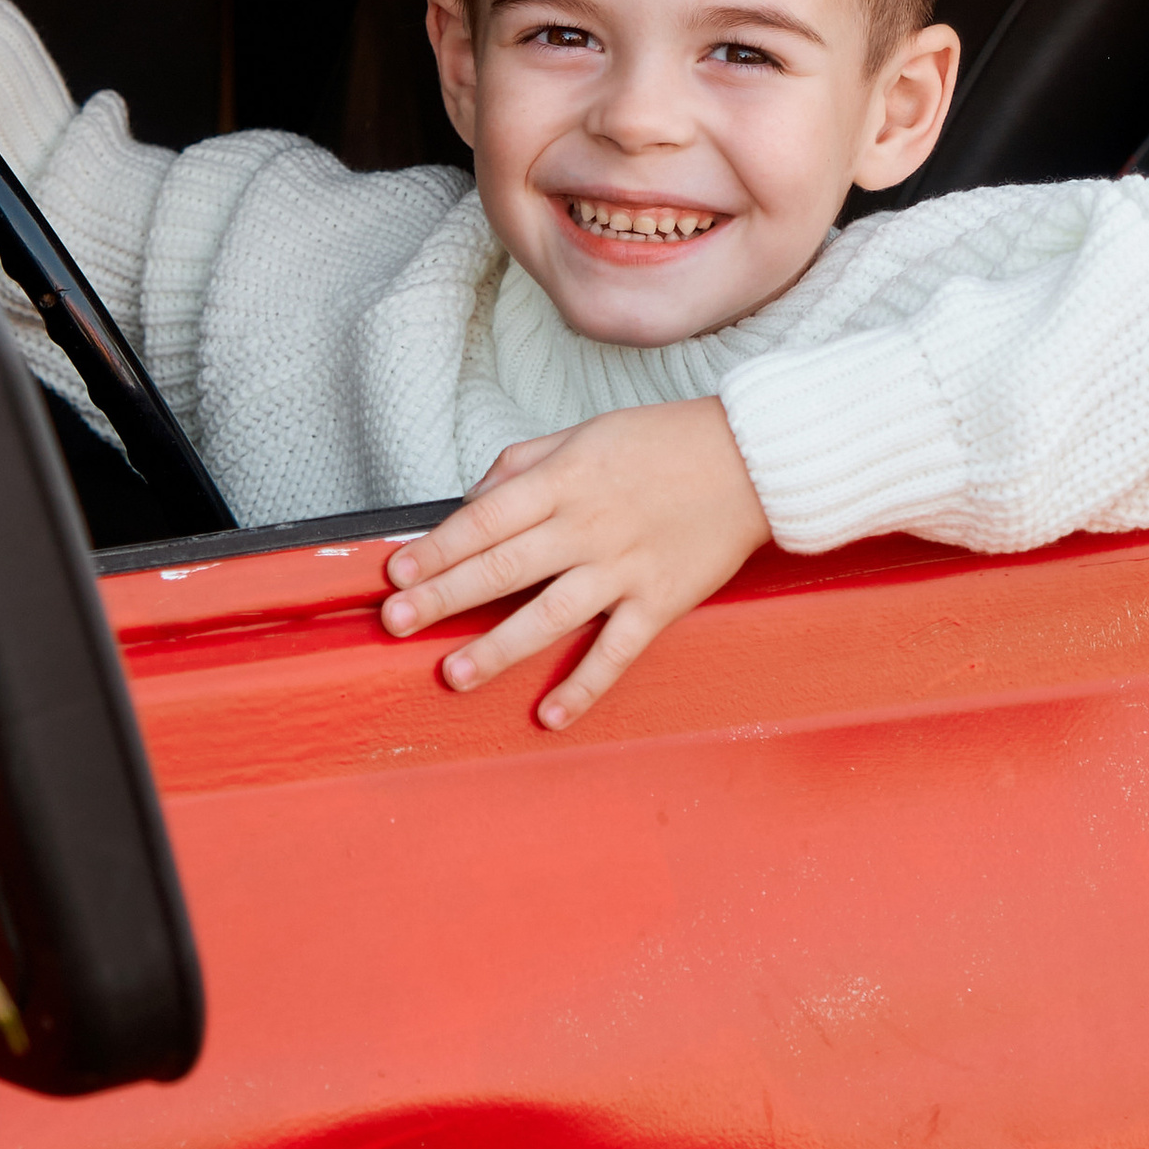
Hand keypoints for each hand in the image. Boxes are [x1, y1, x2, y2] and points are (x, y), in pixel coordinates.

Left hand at [380, 396, 769, 729]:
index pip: (485, 518)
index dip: (437, 547)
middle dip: (443, 597)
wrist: (752, 458)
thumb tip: (472, 502)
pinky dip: (583, 686)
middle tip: (396, 624)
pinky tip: (549, 714)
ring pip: (549, 615)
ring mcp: (624, 568)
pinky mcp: (660, 601)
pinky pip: (615, 652)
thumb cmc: (662, 443)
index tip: (396, 572)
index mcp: (564, 480)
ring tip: (452, 675)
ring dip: (497, 648)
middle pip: (503, 568)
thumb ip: (521, 464)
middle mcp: (588, 525)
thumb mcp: (583, 434)